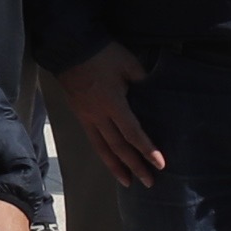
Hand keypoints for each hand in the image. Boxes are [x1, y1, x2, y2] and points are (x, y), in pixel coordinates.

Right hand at [56, 44, 162, 188]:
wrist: (70, 48)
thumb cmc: (102, 54)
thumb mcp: (129, 64)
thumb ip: (142, 82)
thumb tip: (152, 95)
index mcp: (113, 104)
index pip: (133, 133)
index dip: (147, 150)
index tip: (160, 164)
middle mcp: (98, 116)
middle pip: (118, 147)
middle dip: (134, 166)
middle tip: (149, 182)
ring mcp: (87, 117)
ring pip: (102, 149)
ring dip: (116, 167)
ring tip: (128, 181)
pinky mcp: (80, 115)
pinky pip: (93, 140)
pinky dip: (104, 154)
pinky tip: (111, 161)